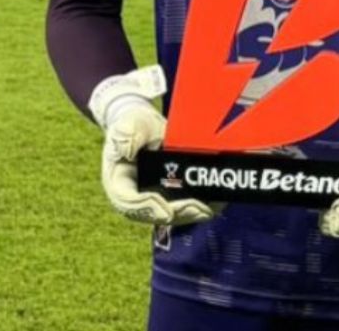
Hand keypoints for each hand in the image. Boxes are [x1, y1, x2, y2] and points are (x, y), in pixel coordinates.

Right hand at [90, 65, 219, 226]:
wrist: (145, 127)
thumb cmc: (134, 125)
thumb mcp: (128, 123)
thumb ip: (126, 134)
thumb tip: (127, 150)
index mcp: (120, 184)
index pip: (129, 202)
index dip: (147, 208)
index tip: (165, 208)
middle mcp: (137, 199)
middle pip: (156, 214)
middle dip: (177, 212)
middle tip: (196, 207)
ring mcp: (156, 200)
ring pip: (174, 214)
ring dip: (192, 212)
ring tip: (210, 204)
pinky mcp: (173, 197)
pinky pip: (187, 206)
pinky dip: (202, 204)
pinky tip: (218, 198)